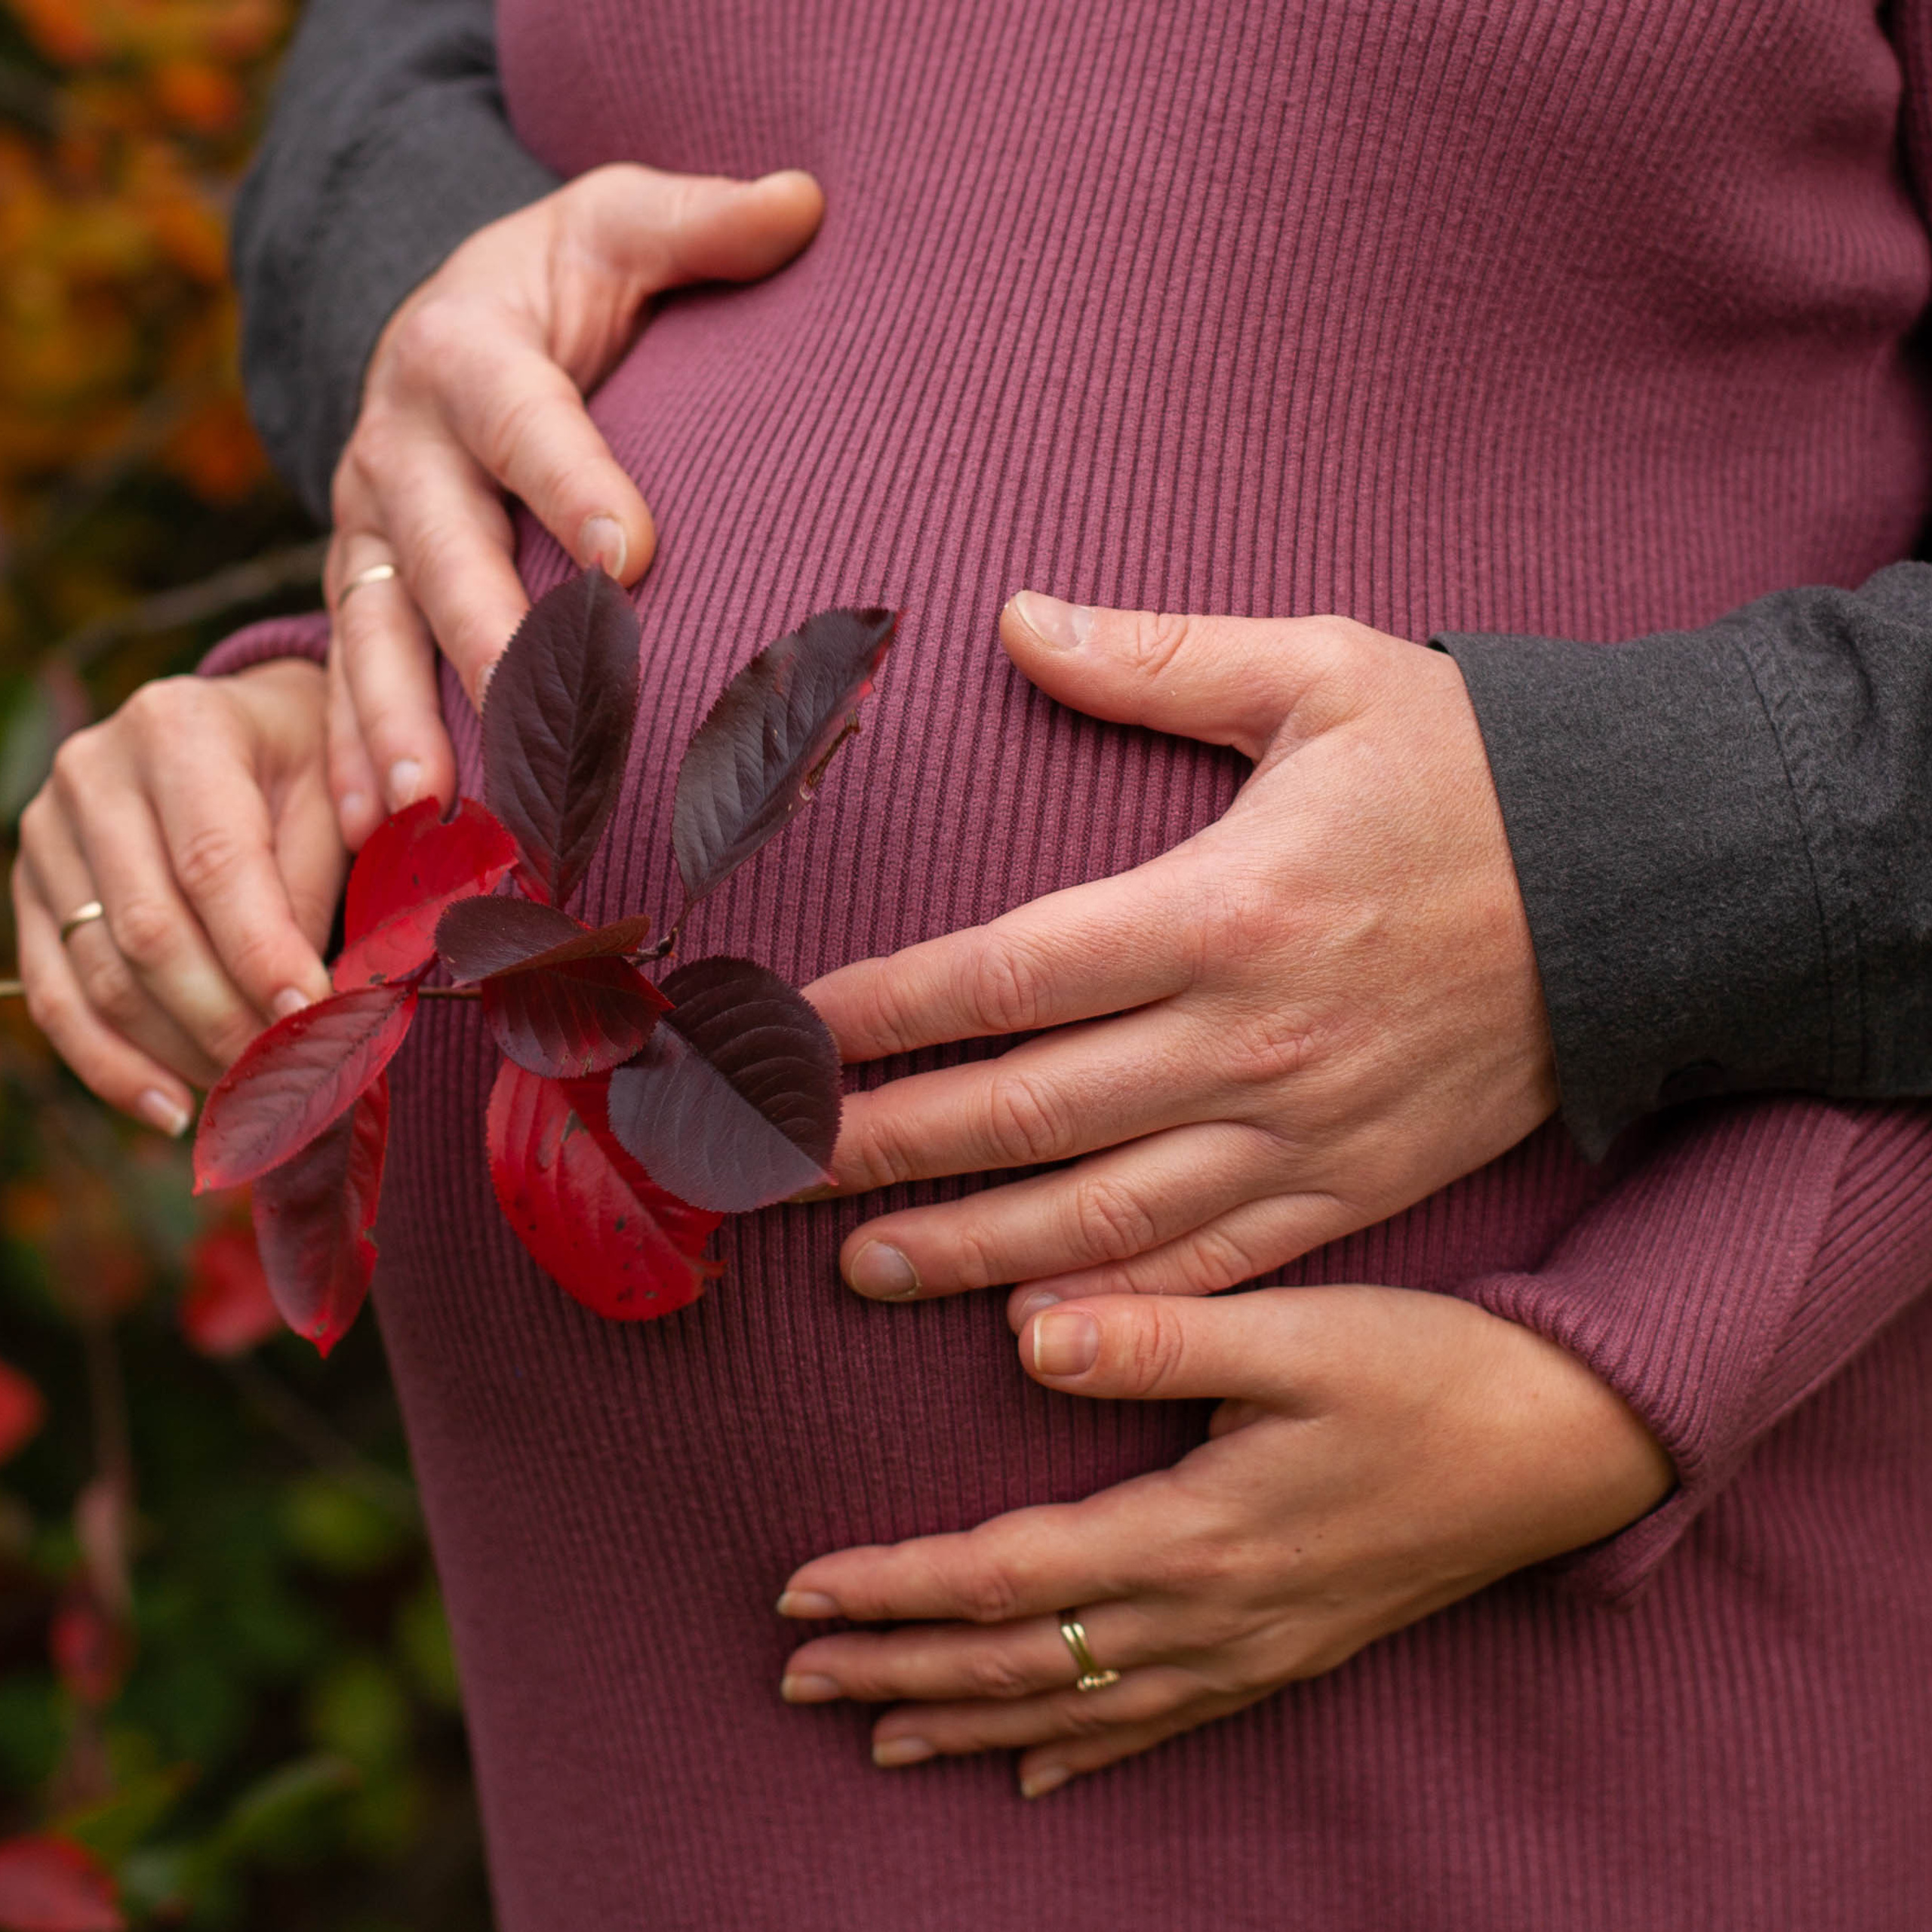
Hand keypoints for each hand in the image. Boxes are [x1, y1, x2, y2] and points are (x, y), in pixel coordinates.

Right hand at [13, 661, 342, 1133]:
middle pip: (150, 929)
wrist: (249, 728)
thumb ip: (320, 888)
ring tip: (250, 1093)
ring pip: (101, 972)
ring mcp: (46, 831)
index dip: (262, 953)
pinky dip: (114, 1063)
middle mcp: (92, 772)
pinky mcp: (29, 888)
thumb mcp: (335, 799)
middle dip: (225, 1017)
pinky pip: (56, 994)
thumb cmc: (310, 767)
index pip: (215, 865)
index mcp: (179, 729)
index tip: (312, 1017)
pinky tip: (172, 1108)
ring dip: (179, 1050)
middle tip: (290, 1072)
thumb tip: (318, 1006)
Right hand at [325, 161, 824, 845]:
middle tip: (535, 714)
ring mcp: (368, 530)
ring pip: (375, 630)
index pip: (525, 422)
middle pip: (441, 551)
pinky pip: (347, 674)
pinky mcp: (361, 591)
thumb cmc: (557, 285)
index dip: (573, 483)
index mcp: (467, 352)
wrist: (448, 323)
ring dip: (396, 720)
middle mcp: (400, 447)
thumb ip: (697, 221)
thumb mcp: (616, 224)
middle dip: (484, 636)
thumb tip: (808, 201)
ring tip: (424, 805)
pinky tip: (375, 828)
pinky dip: (355, 752)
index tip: (634, 557)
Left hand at [776, 1285, 1671, 1794]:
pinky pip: (1159, 1724)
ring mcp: (1249, 1649)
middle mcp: (1208, 1616)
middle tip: (797, 1678)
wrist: (1563, 1450)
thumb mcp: (1296, 1334)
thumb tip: (1028, 1335)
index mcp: (1192, 1536)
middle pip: (1019, 1662)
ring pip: (1076, 1709)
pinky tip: (1037, 1776)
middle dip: (900, 1667)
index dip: (895, 1590)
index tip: (801, 1593)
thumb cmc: (1429, 1375)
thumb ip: (1155, 1337)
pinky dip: (1082, 1752)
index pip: (1004, 1579)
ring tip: (882, 1731)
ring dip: (969, 1719)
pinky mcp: (1285, 1652)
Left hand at [805, 594, 1556, 1307]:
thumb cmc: (1474, 770)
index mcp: (1224, 904)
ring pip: (1102, 1214)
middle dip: (881, 1144)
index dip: (878, 1011)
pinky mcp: (1355, 1185)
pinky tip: (1033, 1326)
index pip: (1004, 975)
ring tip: (860, 1263)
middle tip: (766, 1171)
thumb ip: (1158, 656)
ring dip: (967, 1246)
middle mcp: (1251, 1035)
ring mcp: (1304, 1128)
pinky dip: (1117, 1303)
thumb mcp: (1326, 672)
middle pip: (1024, 1110)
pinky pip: (1217, 1266)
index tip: (784, 1037)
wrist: (1654, 880)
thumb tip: (1016, 618)